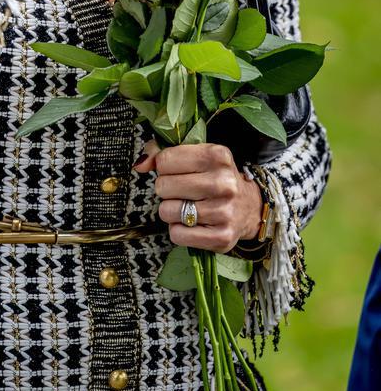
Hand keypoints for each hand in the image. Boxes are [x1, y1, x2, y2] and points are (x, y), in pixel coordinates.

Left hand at [133, 141, 263, 252]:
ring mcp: (223, 211)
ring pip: (167, 211)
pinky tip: (191, 223)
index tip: (176, 171)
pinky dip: (178, 230)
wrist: (250, 207)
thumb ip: (164, 153)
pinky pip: (177, 235)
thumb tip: (140, 165)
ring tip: (186, 206)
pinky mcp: (221, 237)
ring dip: (171, 211)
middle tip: (182, 191)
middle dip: (166, 189)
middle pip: (163, 186)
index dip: (164, 167)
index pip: (165, 160)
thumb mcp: (196, 156)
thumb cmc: (215, 177)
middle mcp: (223, 183)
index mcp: (217, 155)